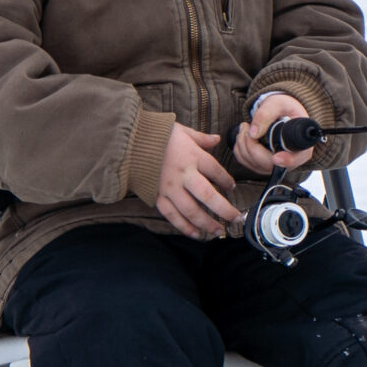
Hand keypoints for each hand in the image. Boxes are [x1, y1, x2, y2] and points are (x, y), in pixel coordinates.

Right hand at [155, 124, 243, 239]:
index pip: (216, 171)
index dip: (226, 181)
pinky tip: (196, 234)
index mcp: (192, 156)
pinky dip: (185, 227)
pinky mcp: (158, 197)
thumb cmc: (158, 135)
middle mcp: (183, 174)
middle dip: (224, 209)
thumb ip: (202, 138)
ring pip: (192, 210)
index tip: (232, 188)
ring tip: (219, 231)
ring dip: (207, 223)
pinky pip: (173, 215)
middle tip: (236, 218)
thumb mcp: (183, 132)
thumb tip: (217, 138)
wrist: (129, 142)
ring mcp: (170, 188)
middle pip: (208, 195)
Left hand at [233, 91, 314, 174]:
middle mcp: (289, 161)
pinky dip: (240, 148)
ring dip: (243, 144)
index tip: (277, 158)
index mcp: (301, 146)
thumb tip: (253, 133)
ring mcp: (275, 166)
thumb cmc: (284, 109)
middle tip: (246, 125)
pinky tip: (245, 136)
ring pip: (253, 163)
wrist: (281, 113)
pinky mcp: (262, 166)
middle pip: (267, 162)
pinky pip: (245, 162)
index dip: (286, 160)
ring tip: (246, 127)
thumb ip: (267, 114)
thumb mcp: (279, 104)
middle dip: (251, 144)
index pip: (295, 159)